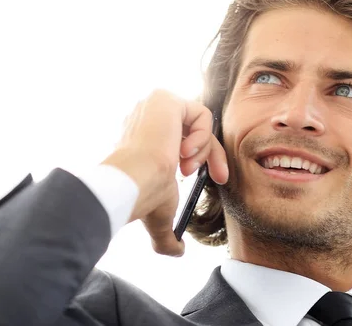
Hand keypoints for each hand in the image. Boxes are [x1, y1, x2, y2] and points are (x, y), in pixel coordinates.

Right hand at [100, 89, 227, 255]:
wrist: (132, 183)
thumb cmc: (141, 197)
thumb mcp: (159, 215)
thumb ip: (166, 234)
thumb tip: (176, 252)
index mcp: (147, 140)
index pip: (186, 141)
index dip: (206, 160)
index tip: (215, 180)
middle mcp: (149, 119)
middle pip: (197, 131)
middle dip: (213, 156)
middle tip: (219, 178)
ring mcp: (154, 107)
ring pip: (200, 123)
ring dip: (203, 149)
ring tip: (186, 167)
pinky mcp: (164, 99)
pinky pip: (200, 113)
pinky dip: (201, 136)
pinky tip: (185, 153)